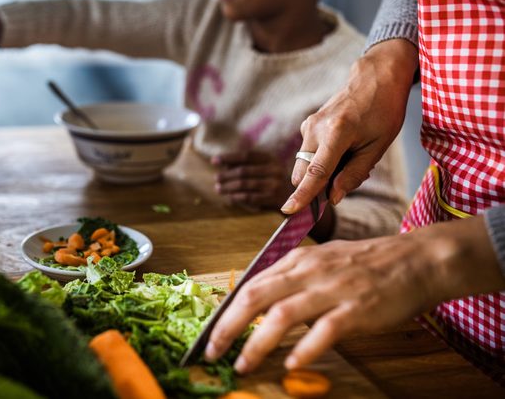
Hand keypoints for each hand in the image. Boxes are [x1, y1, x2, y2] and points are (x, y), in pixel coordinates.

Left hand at [203, 216, 504, 373]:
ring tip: (242, 363)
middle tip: (211, 350)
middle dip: (228, 325)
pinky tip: (292, 364)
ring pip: (283, 315)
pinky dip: (306, 349)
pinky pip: (324, 330)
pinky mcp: (356, 308)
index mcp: (297, 261)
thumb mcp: (321, 261)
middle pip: (256, 296)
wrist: (414, 261)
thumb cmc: (365, 264)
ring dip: (257, 343)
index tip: (211, 333)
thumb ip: (291, 279)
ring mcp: (332, 289)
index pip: (250, 285)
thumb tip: (261, 301)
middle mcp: (308, 271)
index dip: (226, 311)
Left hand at [212, 151, 293, 209]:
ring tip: (219, 188)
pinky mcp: (274, 198)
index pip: (246, 155)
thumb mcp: (268, 171)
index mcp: (272, 159)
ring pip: (244, 184)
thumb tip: (224, 164)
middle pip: (243, 170)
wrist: (303, 203)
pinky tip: (229, 198)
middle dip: (226, 174)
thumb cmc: (278, 185)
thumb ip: (250, 166)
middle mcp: (274, 169)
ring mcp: (274, 184)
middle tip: (216, 178)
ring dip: (228, 187)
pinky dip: (236, 197)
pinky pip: (250, 197)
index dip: (229, 157)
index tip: (214, 160)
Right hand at [282, 39, 418, 213]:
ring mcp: (308, 126)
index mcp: (337, 133)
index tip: (288, 211)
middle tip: (346, 181)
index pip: (315, 172)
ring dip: (321, 173)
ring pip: (305, 165)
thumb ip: (354, 173)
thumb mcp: (378, 146)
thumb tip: (334, 197)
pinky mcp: (307, 125)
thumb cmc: (383, 111)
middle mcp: (316, 129)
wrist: (374, 78)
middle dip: (317, 187)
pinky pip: (308, 154)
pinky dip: (321, 161)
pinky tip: (343, 150)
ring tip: (350, 160)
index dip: (303, 195)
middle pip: (303, 173)